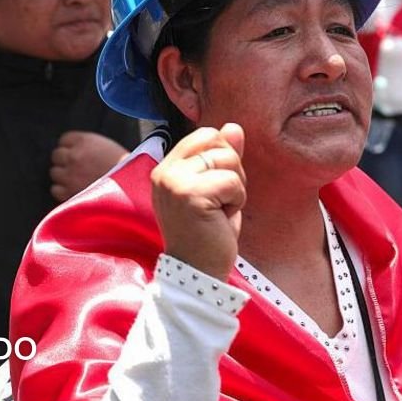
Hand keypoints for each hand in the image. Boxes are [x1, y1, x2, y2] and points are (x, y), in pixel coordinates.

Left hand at [50, 131, 128, 201]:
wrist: (134, 188)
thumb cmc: (125, 168)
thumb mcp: (107, 146)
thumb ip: (88, 145)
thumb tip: (72, 150)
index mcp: (84, 140)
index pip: (64, 140)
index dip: (70, 147)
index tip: (77, 154)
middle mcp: (74, 155)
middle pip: (57, 155)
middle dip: (65, 161)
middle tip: (77, 168)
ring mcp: (70, 174)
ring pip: (55, 173)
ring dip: (63, 176)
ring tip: (77, 180)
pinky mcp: (69, 192)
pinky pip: (56, 189)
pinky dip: (63, 191)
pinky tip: (75, 190)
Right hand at [150, 123, 245, 280]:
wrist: (198, 274)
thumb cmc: (207, 234)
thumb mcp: (216, 189)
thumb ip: (222, 156)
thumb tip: (233, 126)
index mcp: (166, 168)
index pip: (204, 135)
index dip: (222, 157)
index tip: (215, 190)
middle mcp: (164, 172)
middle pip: (216, 140)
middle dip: (232, 168)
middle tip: (221, 201)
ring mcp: (174, 182)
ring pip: (227, 159)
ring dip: (235, 187)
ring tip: (219, 211)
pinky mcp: (190, 195)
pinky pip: (232, 182)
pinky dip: (236, 201)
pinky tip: (222, 219)